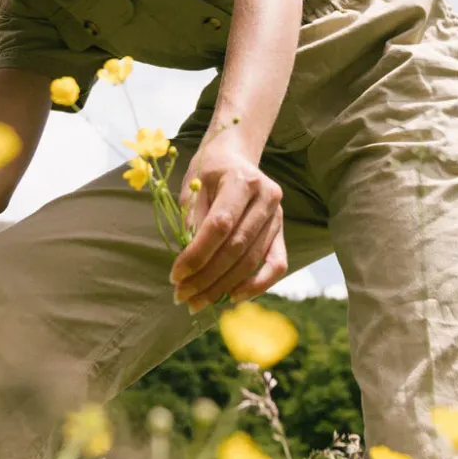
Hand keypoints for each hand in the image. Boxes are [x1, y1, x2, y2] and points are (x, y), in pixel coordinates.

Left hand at [169, 127, 287, 310]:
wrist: (235, 157)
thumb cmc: (209, 171)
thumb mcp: (193, 186)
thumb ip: (192, 220)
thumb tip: (186, 263)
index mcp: (241, 180)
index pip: (219, 225)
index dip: (196, 254)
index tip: (175, 276)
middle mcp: (266, 197)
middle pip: (236, 247)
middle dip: (206, 277)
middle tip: (182, 297)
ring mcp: (278, 215)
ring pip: (252, 260)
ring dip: (224, 286)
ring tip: (198, 302)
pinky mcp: (282, 231)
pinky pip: (276, 265)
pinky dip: (257, 285)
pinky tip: (233, 297)